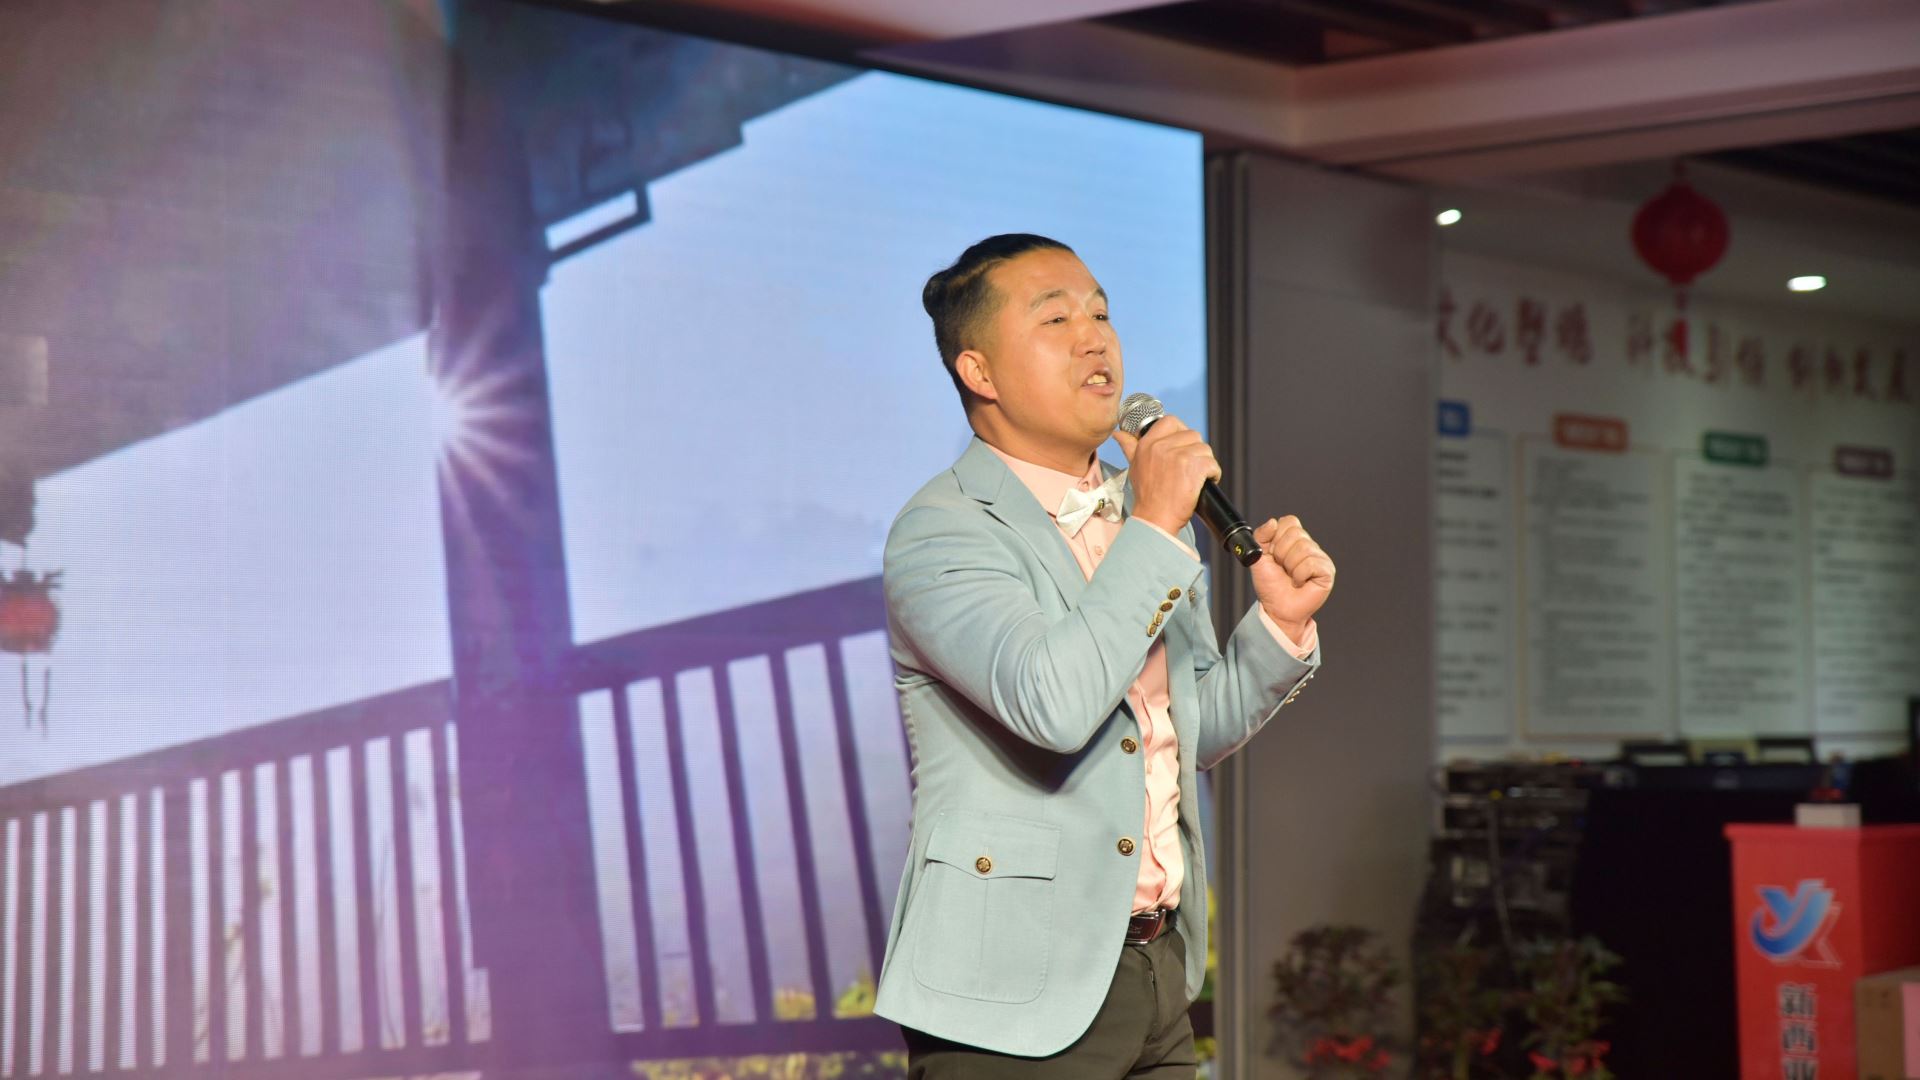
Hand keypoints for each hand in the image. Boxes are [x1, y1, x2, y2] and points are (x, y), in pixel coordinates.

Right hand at [1112, 415, 1218, 534]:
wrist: (1155, 519)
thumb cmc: (1147, 497)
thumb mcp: (1134, 467)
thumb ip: (1129, 447)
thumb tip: (1119, 434)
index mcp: (1147, 444)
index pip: (1170, 421)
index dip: (1181, 431)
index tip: (1183, 447)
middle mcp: (1161, 447)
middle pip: (1193, 435)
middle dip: (1196, 451)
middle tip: (1190, 469)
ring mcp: (1179, 456)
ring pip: (1205, 449)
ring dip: (1205, 464)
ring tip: (1196, 478)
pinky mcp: (1194, 467)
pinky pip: (1212, 463)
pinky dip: (1213, 474)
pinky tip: (1203, 484)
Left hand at [1249, 516, 1333, 637]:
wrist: (1277, 608)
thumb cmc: (1270, 585)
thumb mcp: (1258, 557)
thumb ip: (1260, 536)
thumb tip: (1272, 522)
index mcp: (1293, 540)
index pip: (1289, 521)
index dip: (1276, 537)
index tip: (1273, 553)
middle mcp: (1308, 546)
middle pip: (1295, 533)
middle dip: (1281, 553)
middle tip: (1282, 568)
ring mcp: (1319, 557)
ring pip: (1303, 548)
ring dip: (1290, 566)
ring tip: (1291, 577)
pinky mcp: (1327, 571)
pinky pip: (1311, 563)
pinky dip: (1300, 575)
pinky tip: (1300, 583)